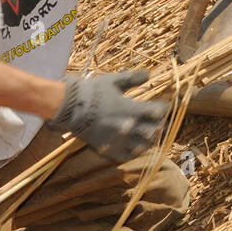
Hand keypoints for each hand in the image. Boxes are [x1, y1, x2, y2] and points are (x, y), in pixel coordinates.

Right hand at [47, 69, 165, 161]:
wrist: (69, 107)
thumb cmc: (92, 91)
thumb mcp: (113, 81)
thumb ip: (132, 79)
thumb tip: (149, 74)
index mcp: (130, 108)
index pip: (157, 113)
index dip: (162, 109)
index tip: (160, 106)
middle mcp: (127, 126)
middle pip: (153, 131)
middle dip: (157, 125)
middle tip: (155, 120)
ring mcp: (118, 140)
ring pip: (143, 146)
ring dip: (149, 139)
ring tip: (147, 133)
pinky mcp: (108, 149)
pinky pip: (127, 156)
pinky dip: (134, 151)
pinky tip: (135, 144)